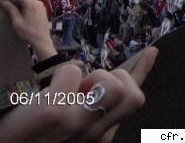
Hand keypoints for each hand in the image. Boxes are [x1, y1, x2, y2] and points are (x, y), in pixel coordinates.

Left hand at [0, 47, 157, 142]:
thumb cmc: (32, 135)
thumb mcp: (72, 121)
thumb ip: (99, 99)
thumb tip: (134, 65)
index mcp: (100, 135)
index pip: (134, 100)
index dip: (144, 71)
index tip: (152, 50)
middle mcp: (94, 135)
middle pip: (133, 94)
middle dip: (113, 78)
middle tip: (85, 88)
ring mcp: (76, 124)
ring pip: (111, 81)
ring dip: (90, 76)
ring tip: (66, 93)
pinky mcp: (53, 113)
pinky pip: (72, 70)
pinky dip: (61, 74)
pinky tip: (44, 93)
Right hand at [1, 0, 55, 60]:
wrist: (41, 41)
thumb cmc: (28, 32)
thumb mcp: (17, 21)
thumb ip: (11, 10)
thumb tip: (4, 2)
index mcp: (31, 3)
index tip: (3, 2)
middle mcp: (38, 2)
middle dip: (15, 2)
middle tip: (7, 9)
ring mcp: (41, 6)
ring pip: (27, 2)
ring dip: (20, 6)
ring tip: (13, 13)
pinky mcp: (42, 11)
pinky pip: (32, 6)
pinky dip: (26, 9)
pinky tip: (21, 16)